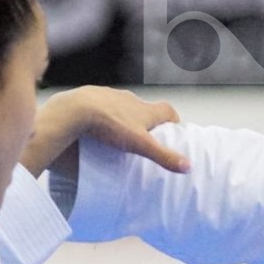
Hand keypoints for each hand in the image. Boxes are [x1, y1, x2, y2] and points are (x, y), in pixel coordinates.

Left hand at [22, 85, 186, 176]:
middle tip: (147, 138)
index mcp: (145, 109)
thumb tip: (187, 166)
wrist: (76, 110)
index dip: (173, 120)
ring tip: (121, 135)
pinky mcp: (92, 97)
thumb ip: (163, 156)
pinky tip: (99, 128)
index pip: (167, 111)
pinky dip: (106, 115)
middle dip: (148, 122)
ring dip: (126, 118)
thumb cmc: (110, 126)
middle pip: (146, 109)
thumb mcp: (140, 144)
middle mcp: (131, 100)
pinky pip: (103, 106)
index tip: (174, 131)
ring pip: (124, 106)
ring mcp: (111, 96)